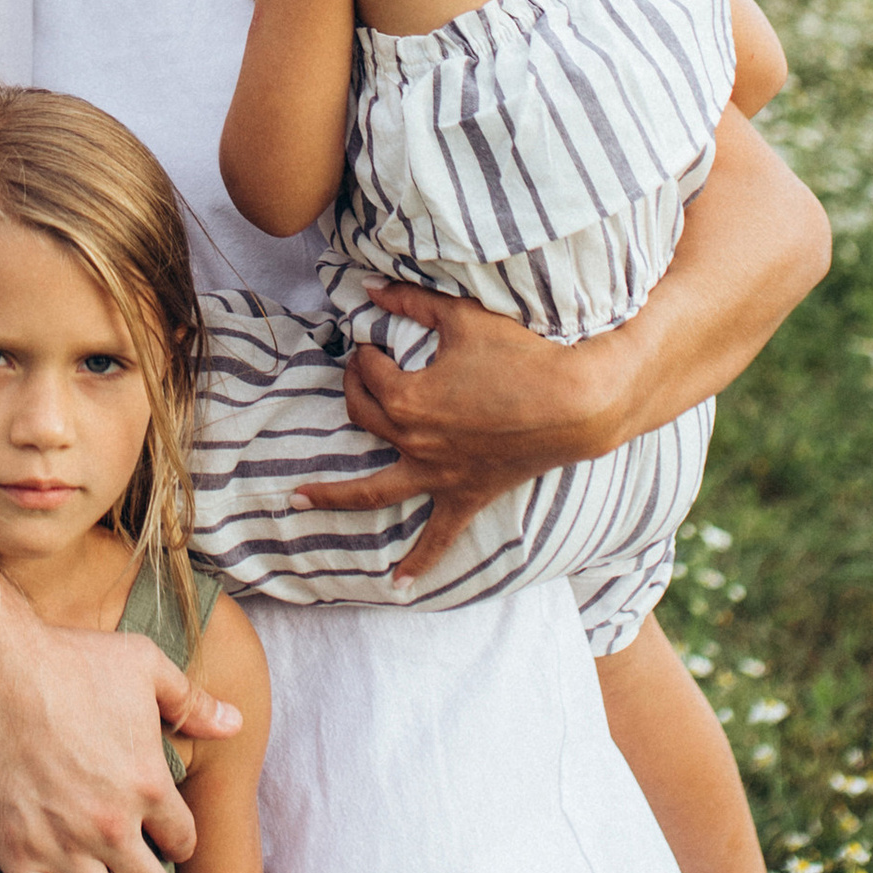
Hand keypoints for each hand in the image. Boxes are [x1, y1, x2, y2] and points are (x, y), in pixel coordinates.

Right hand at [0, 608, 241, 872]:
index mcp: (150, 784)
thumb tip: (234, 720)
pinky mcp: (19, 857)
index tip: (174, 853)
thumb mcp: (145, 667)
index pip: (181, 836)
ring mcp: (66, 848)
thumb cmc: (70, 660)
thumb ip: (191, 702)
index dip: (181, 847)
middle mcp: (115, 827)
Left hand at [303, 291, 632, 586]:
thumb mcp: (463, 317)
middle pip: (363, 415)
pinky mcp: (467, 496)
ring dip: (332, 496)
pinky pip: (438, 539)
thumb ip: (412, 300)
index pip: (370, 370)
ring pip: (373, 491)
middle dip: (355, 389)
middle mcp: (414, 442)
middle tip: (360, 373)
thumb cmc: (521, 355)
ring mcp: (438, 475)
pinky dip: (418, 564)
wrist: (575, 402)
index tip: (379, 339)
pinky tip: (397, 586)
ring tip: (296, 501)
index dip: (369, 350)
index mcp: (407, 399)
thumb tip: (368, 286)